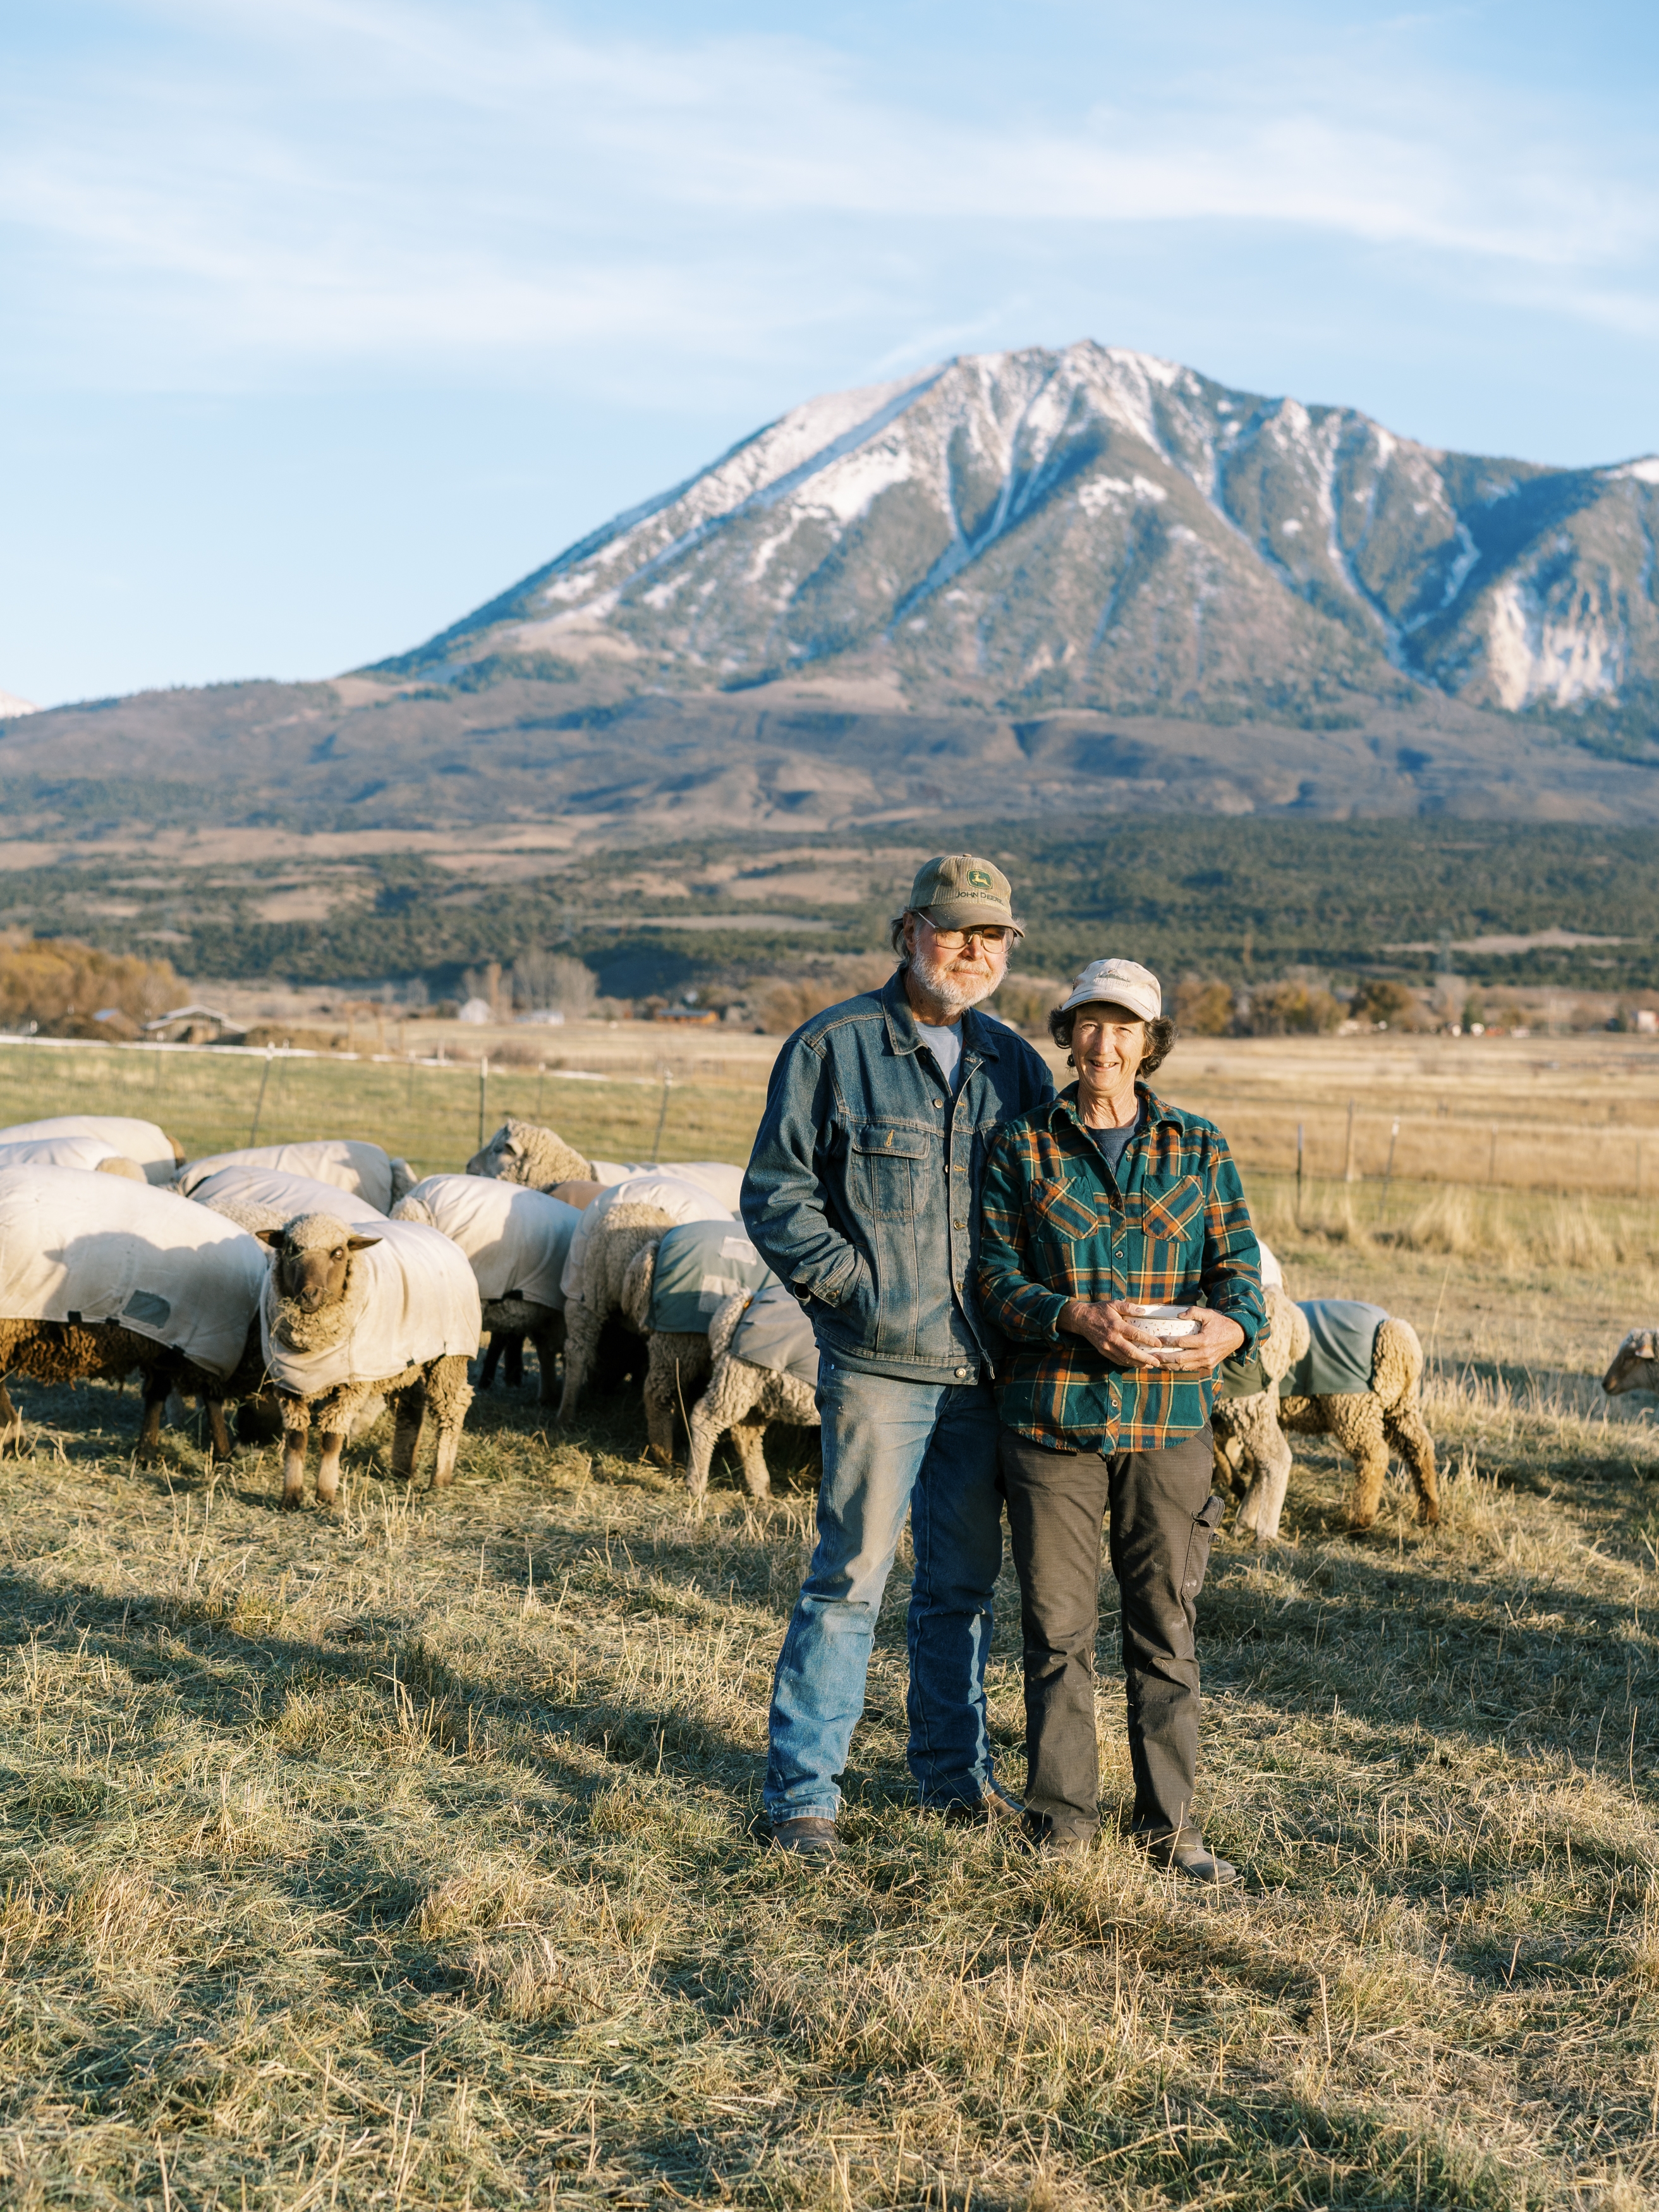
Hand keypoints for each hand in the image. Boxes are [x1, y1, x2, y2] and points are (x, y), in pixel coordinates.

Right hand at [1059, 1299, 1244, 1374]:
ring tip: (1164, 1370)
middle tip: (1171, 1366)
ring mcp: (1109, 1351)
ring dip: (1147, 1367)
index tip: (1169, 1347)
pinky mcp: (1107, 1355)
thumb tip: (1148, 1309)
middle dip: (1155, 1362)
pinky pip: (1123, 1364)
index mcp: (1118, 1326)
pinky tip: (1147, 1368)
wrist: (1076, 1320)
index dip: (1155, 1344)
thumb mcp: (1115, 1303)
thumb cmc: (1099, 1309)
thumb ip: (1132, 1307)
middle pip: (1137, 1355)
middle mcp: (1114, 1341)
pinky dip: (1135, 1367)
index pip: (1139, 1337)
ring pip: (1130, 1363)